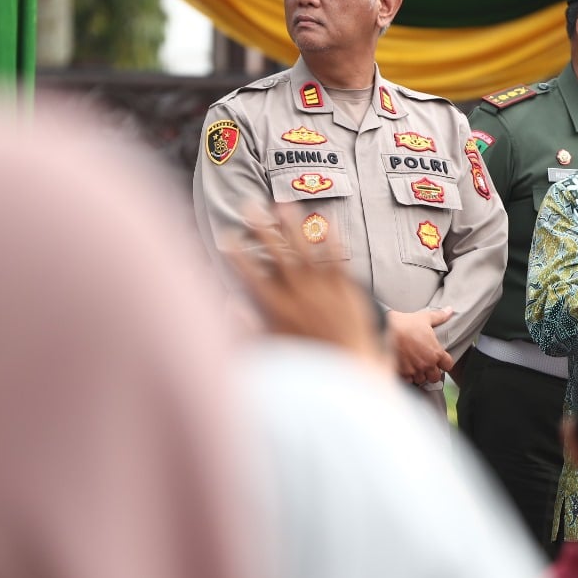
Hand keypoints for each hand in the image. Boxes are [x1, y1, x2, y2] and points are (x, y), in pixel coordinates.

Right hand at [228, 204, 387, 370]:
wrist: (350, 373)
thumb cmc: (311, 365)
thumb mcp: (273, 350)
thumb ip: (250, 327)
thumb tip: (230, 305)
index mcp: (278, 312)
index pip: (252, 277)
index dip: (238, 256)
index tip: (227, 237)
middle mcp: (299, 297)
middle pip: (277, 256)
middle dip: (262, 230)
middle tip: (250, 206)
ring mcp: (324, 292)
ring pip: (306, 251)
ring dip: (294, 226)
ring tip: (284, 204)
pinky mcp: (347, 292)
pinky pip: (337, 261)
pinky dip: (330, 240)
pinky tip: (325, 221)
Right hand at [387, 307, 454, 384]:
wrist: (385, 330)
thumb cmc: (405, 324)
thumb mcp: (424, 318)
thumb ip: (439, 316)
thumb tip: (449, 310)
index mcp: (435, 352)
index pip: (448, 365)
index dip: (445, 363)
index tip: (440, 360)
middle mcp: (426, 364)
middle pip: (435, 377)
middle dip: (432, 372)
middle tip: (427, 364)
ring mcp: (414, 370)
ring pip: (421, 380)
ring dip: (419, 375)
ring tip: (415, 366)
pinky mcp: (402, 373)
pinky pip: (408, 381)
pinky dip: (407, 377)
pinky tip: (405, 369)